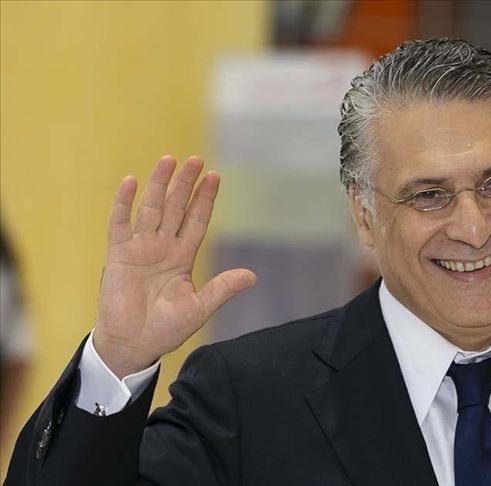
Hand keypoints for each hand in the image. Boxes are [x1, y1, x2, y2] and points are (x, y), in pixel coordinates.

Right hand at [93, 155, 255, 377]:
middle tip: (196, 159)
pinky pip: (120, 224)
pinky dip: (124, 203)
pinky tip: (131, 182)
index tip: (215, 177)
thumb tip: (252, 276)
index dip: (204, 199)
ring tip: (169, 160)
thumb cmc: (165, 329)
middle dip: (185, 184)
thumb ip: (222, 288)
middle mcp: (162, 247)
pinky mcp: (118, 254)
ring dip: (160, 184)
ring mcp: (140, 248)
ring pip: (152, 208)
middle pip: (176, 207)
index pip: (196, 220)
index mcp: (182, 257)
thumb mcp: (200, 307)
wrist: (134, 345)